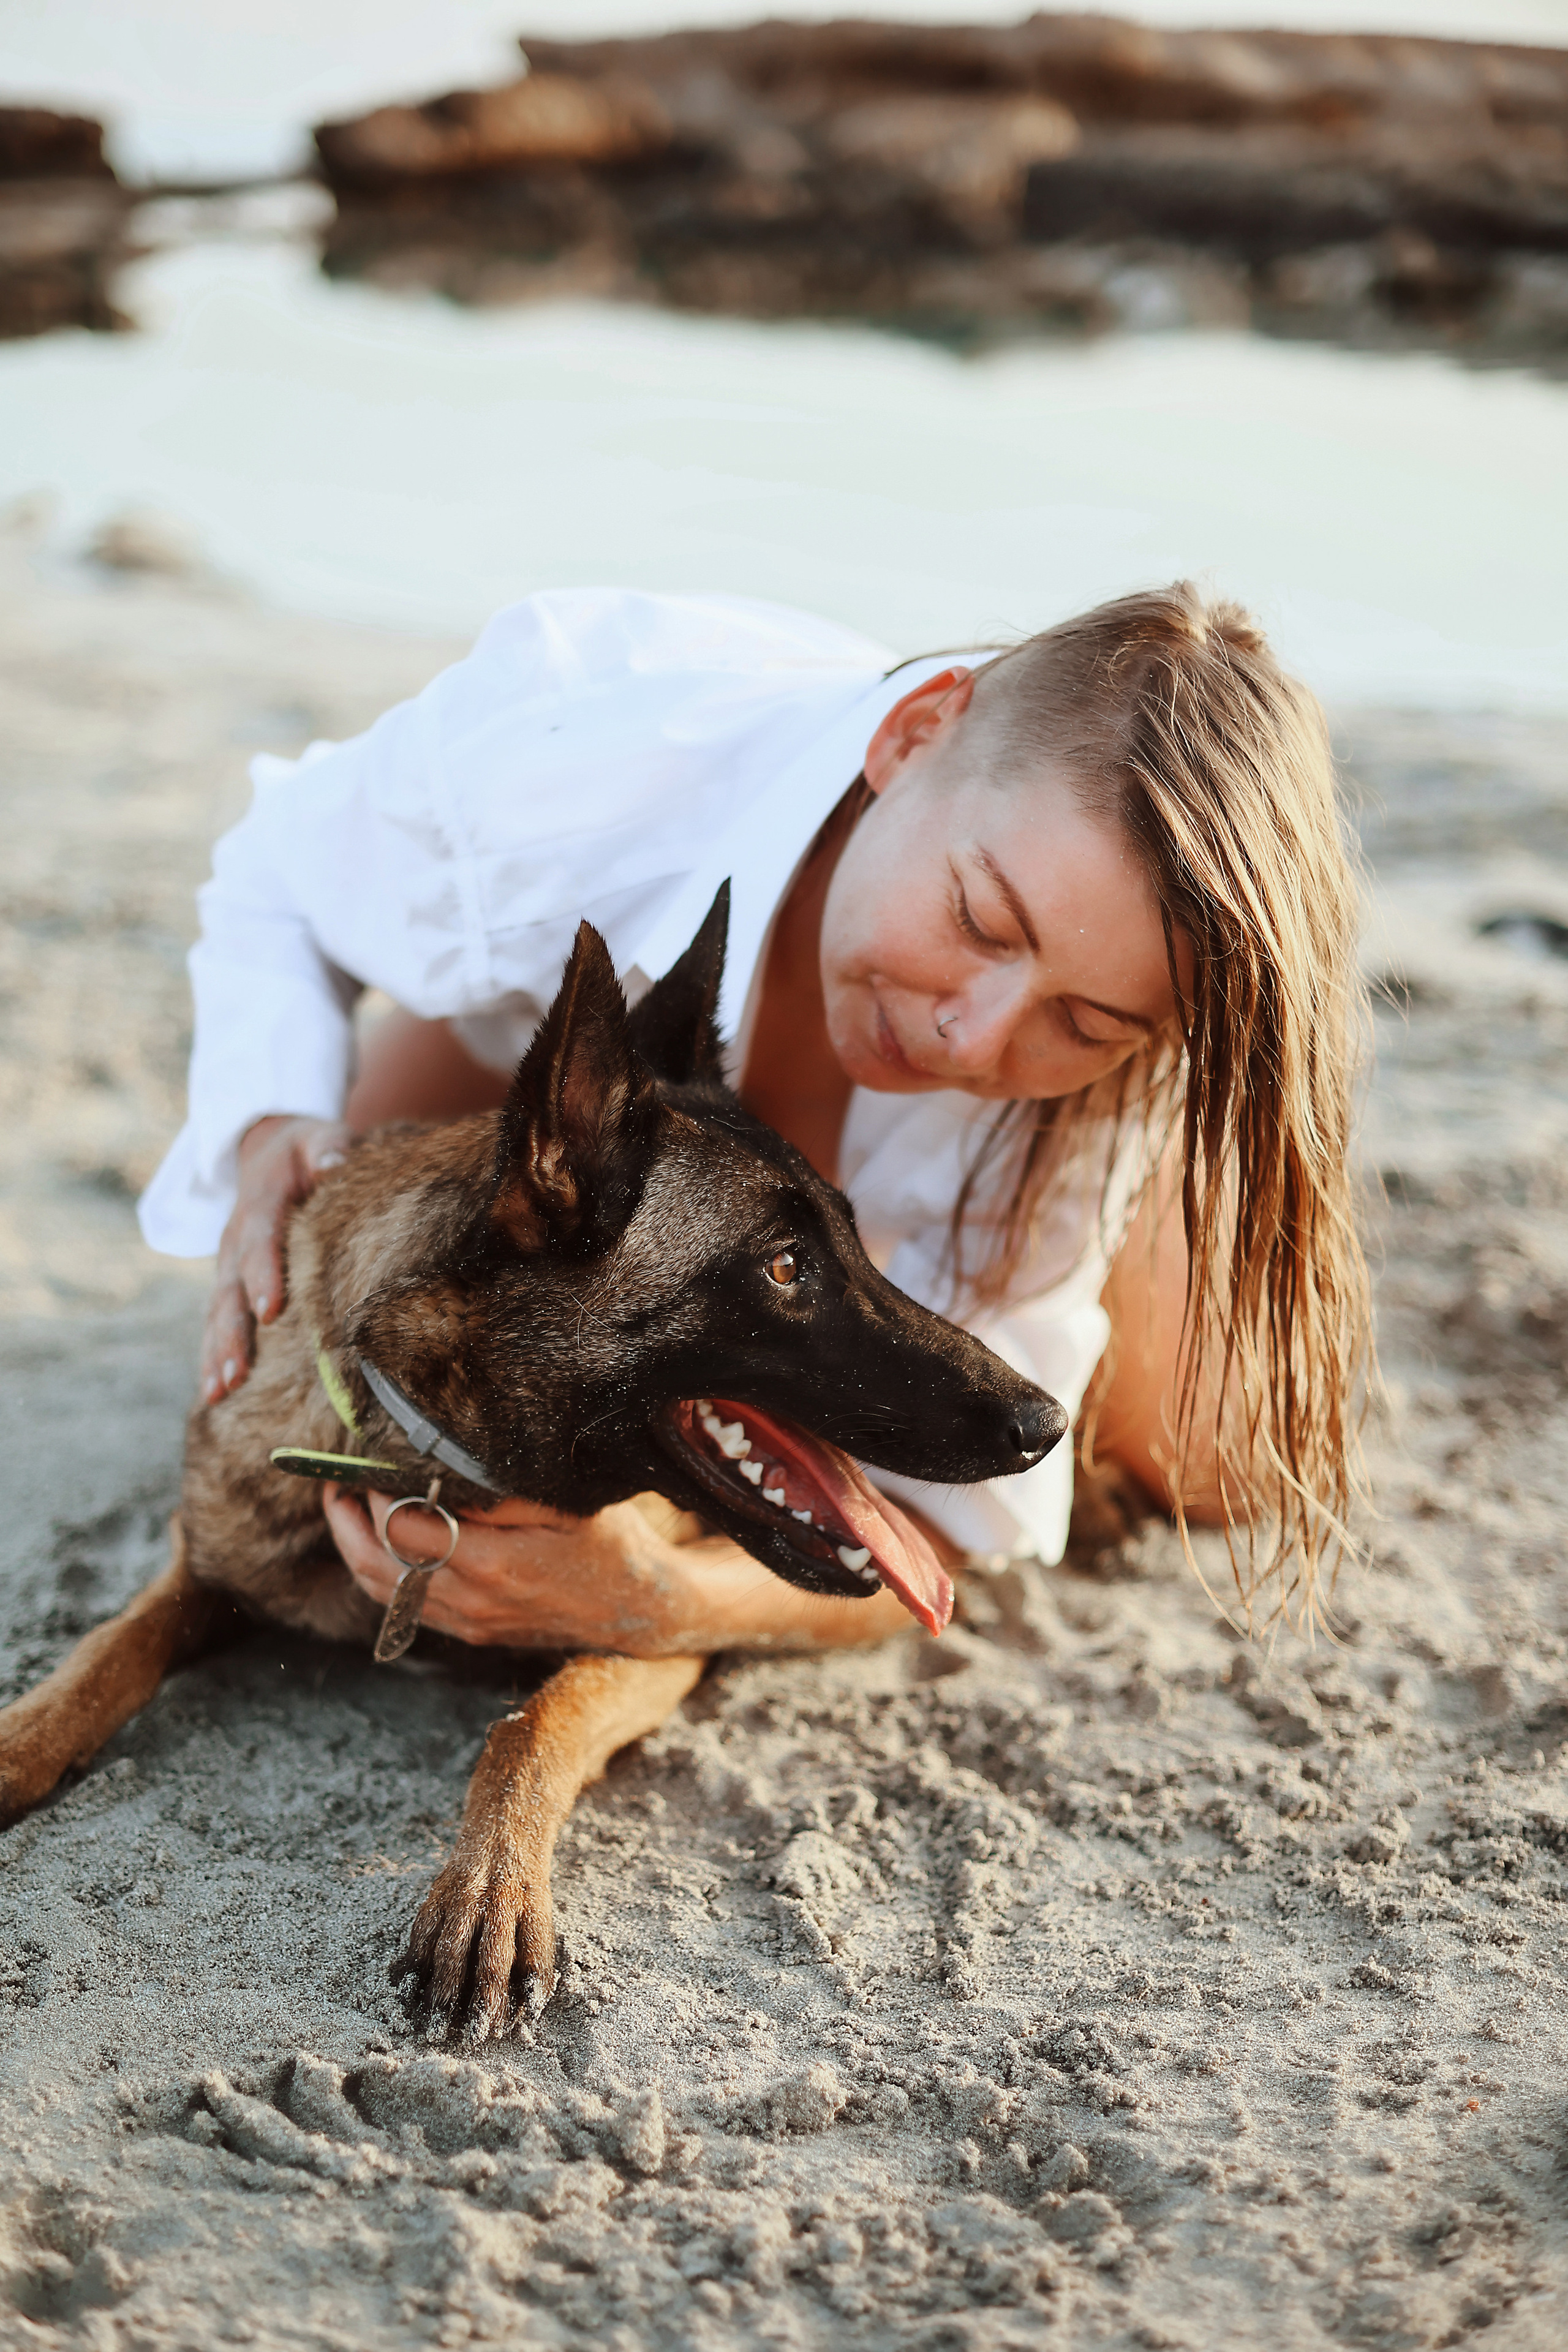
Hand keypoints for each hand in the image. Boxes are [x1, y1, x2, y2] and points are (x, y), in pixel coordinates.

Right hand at [201, 1114, 352, 1402]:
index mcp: (260, 1202)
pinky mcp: (229, 1282)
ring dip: (217, 1353)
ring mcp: (227, 1263)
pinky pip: (218, 1321)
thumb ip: (327, 1148)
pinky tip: (216, 1393)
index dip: (263, 1274)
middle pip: (229, 1290)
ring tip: (220, 1392)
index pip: (259, 1240)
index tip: (271, 1310)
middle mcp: (235, 1238)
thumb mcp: (318, 1137)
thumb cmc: (306, 1149)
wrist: (266, 1149)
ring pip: (217, 1313)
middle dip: (231, 1334)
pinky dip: (214, 1355)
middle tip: (235, 1375)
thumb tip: (336, 1161)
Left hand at [322, 1484, 916, 1655]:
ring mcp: (471, 1624)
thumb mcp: (567, 1498)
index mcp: (494, 1564)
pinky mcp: (475, 1633)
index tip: (364, 1462)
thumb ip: (504, 1484)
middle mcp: (474, 1600)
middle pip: (381, 1566)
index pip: (406, 1529)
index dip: (376, 1495)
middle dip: (349, 1523)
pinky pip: (406, 1611)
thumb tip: (444, 1454)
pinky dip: (382, 1578)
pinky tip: (380, 1546)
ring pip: (386, 1595)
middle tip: (332, 1484)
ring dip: (356, 1552)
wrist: (644, 1607)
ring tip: (344, 1511)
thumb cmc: (610, 1539)